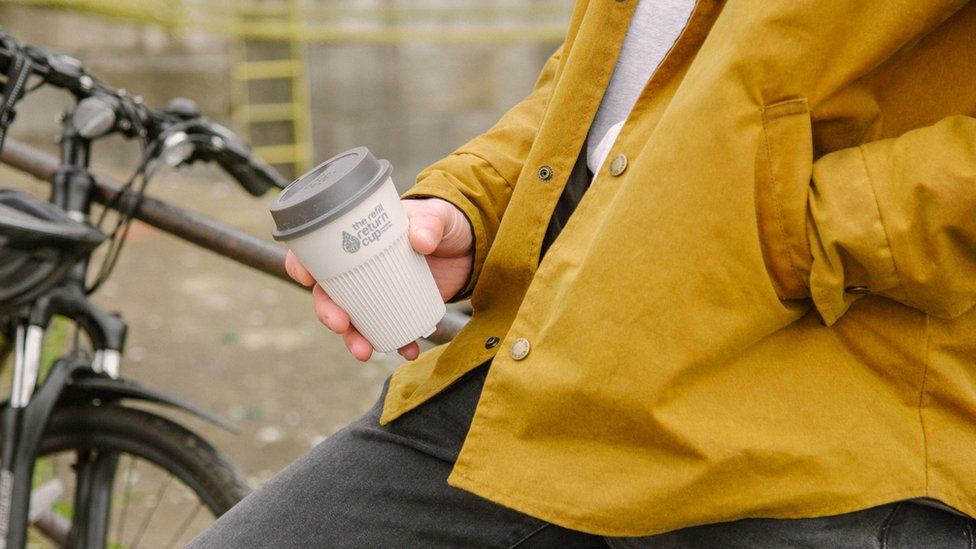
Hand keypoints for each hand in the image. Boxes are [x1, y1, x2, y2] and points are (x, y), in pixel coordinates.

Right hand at [284, 198, 472, 361]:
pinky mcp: (398, 308)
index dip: (302, 263)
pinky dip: (396, 344)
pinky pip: (388, 331)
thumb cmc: (442, 222)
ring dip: (354, 339)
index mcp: (356, 238)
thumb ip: (430, 223)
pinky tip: (408, 350)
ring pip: (353, 319)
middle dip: (328, 313)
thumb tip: (420, 240)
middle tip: (341, 324)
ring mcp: (377, 291)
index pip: (317, 250)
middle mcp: (359, 267)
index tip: (305, 277)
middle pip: (328, 292)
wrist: (468, 246)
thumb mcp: (437, 216)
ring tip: (366, 351)